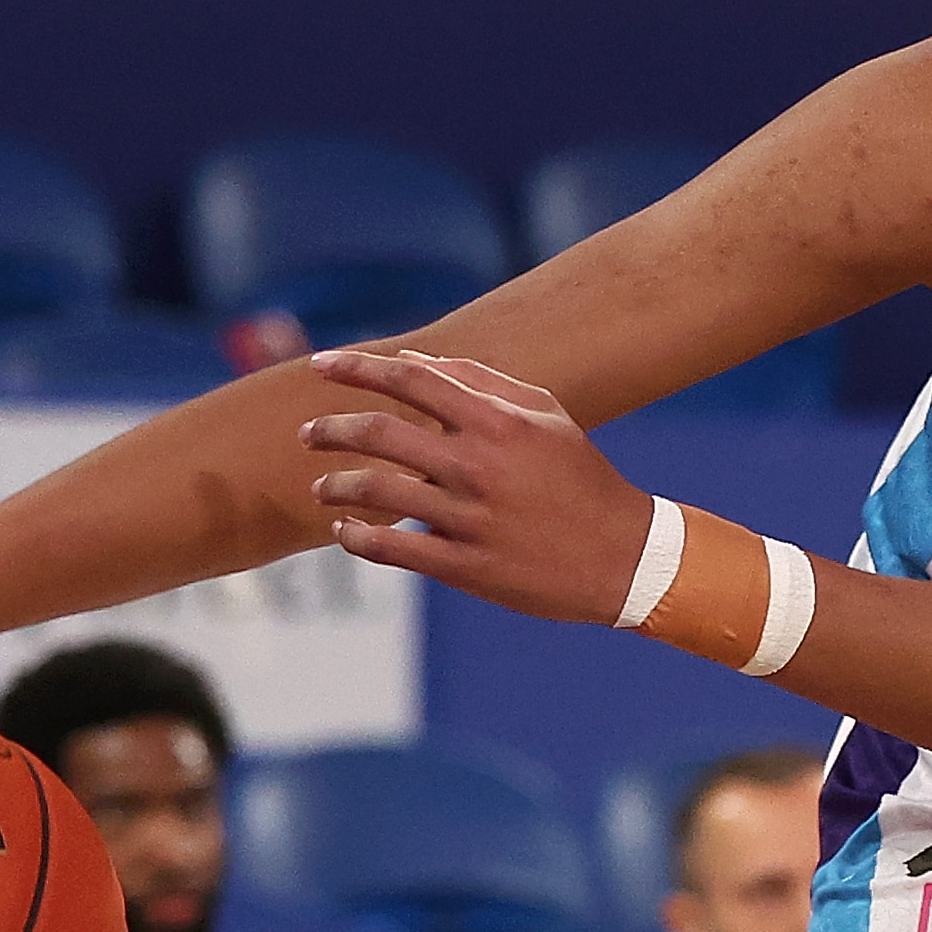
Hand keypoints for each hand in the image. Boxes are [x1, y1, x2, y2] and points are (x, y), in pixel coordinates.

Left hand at [297, 352, 660, 626]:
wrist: (624, 557)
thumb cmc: (581, 478)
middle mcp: (478, 465)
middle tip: (307, 433)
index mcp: (497, 421)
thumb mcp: (546, 416)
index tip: (321, 365)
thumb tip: (418, 364)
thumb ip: (482, 382)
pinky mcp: (467, 567)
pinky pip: (393, 549)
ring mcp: (471, 518)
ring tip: (320, 487)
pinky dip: (358, 539)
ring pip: (377, 491)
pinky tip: (345, 533)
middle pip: (380, 433)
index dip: (357, 368)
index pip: (411, 379)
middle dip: (330, 428)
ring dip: (335, 485)